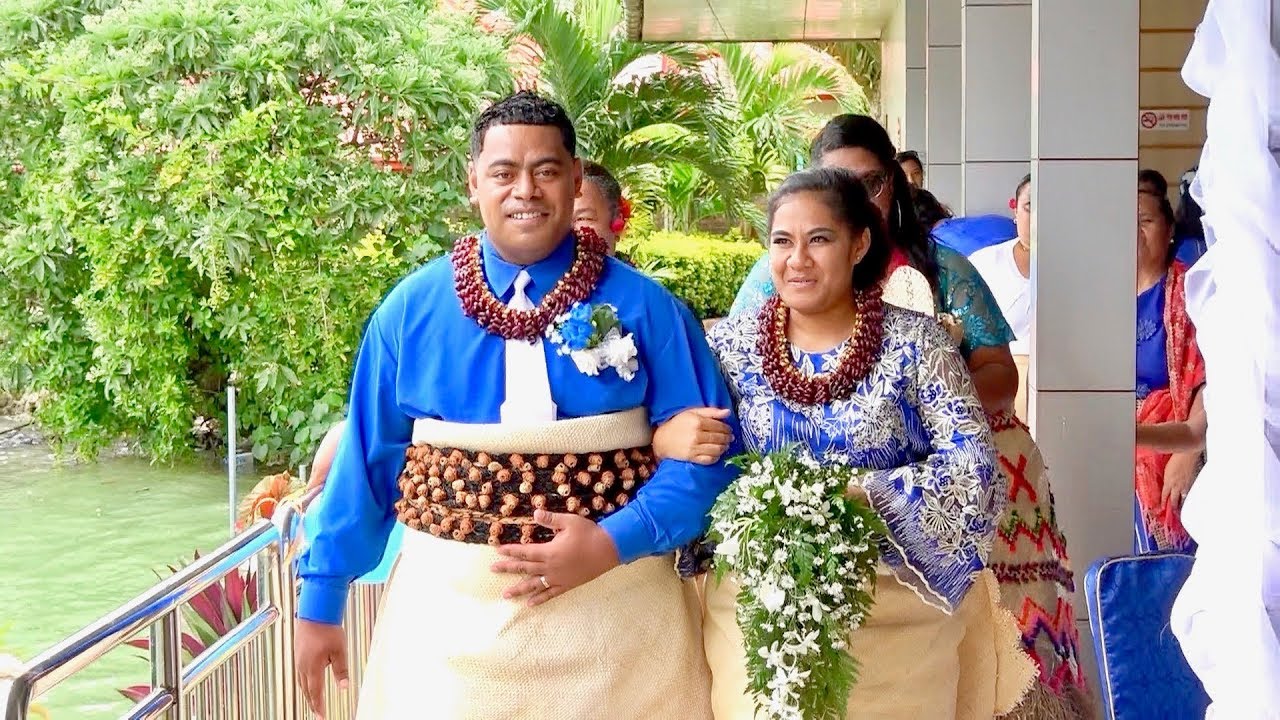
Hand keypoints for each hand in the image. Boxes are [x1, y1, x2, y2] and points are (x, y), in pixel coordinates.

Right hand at [295, 619, 349, 717]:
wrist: (314, 612)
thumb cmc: (328, 628)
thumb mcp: (340, 650)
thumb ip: (341, 670)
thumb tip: (345, 687)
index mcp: (313, 667)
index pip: (316, 692)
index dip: (319, 706)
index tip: (322, 716)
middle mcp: (302, 666)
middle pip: (306, 690)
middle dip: (312, 702)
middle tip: (318, 712)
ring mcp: (298, 659)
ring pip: (302, 682)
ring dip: (308, 693)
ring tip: (314, 700)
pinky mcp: (298, 653)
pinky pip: (300, 672)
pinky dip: (305, 682)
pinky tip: (309, 681)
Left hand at [491, 509, 620, 606]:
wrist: (608, 550)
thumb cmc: (589, 533)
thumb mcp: (569, 522)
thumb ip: (551, 519)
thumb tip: (534, 513)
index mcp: (549, 551)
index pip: (525, 551)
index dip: (511, 551)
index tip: (497, 550)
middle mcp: (551, 567)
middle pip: (525, 568)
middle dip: (508, 568)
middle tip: (493, 569)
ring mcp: (558, 578)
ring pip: (535, 584)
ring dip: (519, 589)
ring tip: (506, 594)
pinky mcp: (567, 584)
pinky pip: (550, 593)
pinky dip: (540, 598)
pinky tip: (530, 603)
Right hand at [652, 407, 732, 464]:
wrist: (662, 439)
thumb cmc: (678, 424)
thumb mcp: (692, 412)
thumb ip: (711, 411)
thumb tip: (728, 413)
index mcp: (698, 422)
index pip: (719, 426)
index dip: (727, 428)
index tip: (729, 430)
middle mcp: (697, 435)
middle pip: (719, 438)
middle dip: (727, 438)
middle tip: (730, 438)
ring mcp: (694, 448)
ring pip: (717, 449)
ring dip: (724, 448)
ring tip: (725, 445)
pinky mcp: (692, 457)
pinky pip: (709, 459)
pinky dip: (716, 457)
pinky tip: (717, 453)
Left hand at [1161, 451, 1200, 510]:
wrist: (1188, 453)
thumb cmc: (1176, 458)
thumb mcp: (1167, 469)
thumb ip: (1166, 479)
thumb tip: (1166, 484)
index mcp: (1169, 482)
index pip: (1165, 495)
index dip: (1163, 502)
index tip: (1162, 507)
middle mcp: (1178, 485)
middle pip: (1174, 499)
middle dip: (1173, 506)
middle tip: (1172, 511)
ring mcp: (1186, 484)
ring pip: (1183, 497)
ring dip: (1181, 502)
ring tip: (1181, 507)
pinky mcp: (1193, 481)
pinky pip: (1189, 491)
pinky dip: (1188, 494)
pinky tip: (1188, 496)